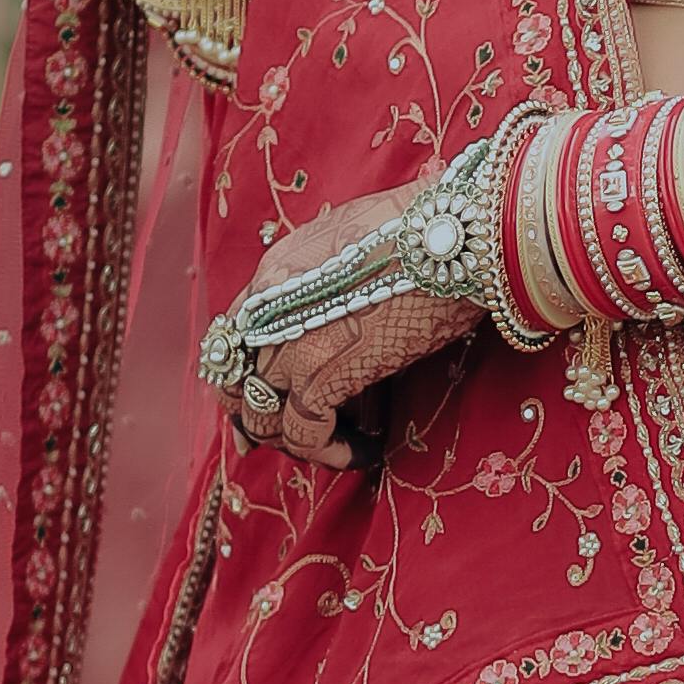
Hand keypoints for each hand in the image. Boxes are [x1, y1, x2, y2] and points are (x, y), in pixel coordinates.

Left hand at [206, 195, 479, 469]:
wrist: (452, 236)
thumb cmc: (422, 231)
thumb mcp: (348, 240)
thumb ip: (325, 277)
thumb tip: (337, 305)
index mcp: (273, 274)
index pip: (231, 340)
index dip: (241, 380)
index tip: (256, 405)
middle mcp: (267, 311)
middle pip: (239, 385)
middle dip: (261, 420)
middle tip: (289, 439)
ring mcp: (291, 346)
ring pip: (264, 418)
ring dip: (295, 441)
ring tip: (333, 445)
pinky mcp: (324, 377)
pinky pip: (305, 434)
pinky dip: (328, 451)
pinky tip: (359, 451)